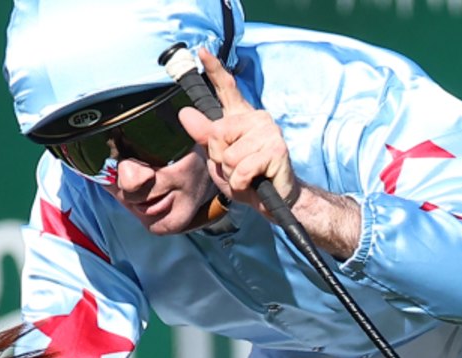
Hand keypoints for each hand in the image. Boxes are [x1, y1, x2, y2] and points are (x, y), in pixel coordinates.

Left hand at [178, 48, 299, 221]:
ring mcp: (269, 131)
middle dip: (219, 158)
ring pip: (227, 155)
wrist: (273, 200)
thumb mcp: (218, 158)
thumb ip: (204, 136)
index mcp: (241, 118)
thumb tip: (184, 113)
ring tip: (247, 176)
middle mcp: (257, 118)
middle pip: (216, 134)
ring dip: (232, 174)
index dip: (214, 69)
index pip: (226, 89)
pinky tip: (254, 182)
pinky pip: (241, 169)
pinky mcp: (276, 149)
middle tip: (237, 168)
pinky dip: (241, 183)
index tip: (201, 51)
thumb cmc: (247, 178)